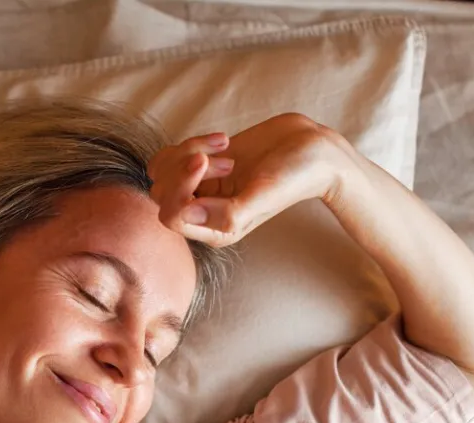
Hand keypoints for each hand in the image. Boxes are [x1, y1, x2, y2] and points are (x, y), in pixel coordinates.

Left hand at [149, 113, 356, 246]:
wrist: (311, 148)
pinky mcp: (203, 164)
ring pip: (163, 172)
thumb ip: (228, 212)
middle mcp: (205, 213)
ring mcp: (202, 187)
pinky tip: (224, 139)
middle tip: (226, 156)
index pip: (171, 216)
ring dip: (188, 151)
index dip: (179, 187)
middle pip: (162, 193)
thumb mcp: (265, 195)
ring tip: (225, 146)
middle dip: (185, 167)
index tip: (205, 160)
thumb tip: (187, 214)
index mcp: (217, 231)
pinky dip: (193, 141)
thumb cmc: (295, 176)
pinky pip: (172, 155)